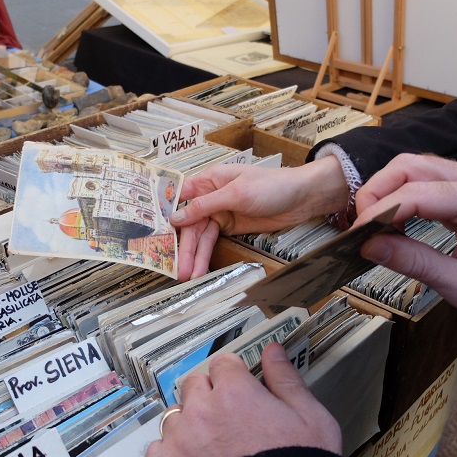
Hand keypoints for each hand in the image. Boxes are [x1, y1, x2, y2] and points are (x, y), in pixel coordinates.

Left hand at [144, 343, 341, 456]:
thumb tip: (275, 352)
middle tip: (228, 420)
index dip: (234, 377)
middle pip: (194, 386)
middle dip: (209, 397)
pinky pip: (157, 450)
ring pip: (174, 416)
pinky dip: (171, 456)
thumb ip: (287, 380)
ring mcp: (179, 440)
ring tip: (211, 448)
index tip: (240, 389)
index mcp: (235, 393)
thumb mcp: (311, 421)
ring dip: (189, 426)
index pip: (222, 364)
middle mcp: (202, 411)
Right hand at [171, 157, 348, 280]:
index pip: (180, 197)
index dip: (166, 215)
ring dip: (194, 256)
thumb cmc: (272, 185)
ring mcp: (221, 214)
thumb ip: (206, 205)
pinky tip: (200, 268)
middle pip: (189, 224)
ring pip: (201, 237)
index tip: (154, 235)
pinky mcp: (231, 228)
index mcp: (209, 180)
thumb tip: (177, 216)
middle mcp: (211, 197)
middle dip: (184, 246)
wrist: (302, 198)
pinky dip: (206, 256)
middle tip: (177, 268)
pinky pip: (213, 243)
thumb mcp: (236, 193)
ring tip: (187, 275)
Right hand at [355, 154, 456, 323]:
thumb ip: (415, 262)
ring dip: (386, 190)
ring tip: (374, 225)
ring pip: (414, 165)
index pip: (415, 192)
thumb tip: (370, 246)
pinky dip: (401, 192)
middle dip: (377, 192)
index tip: (357, 234)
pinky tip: (394, 218)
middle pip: (410, 165)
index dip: (379, 211)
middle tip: (360, 227)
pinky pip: (425, 176)